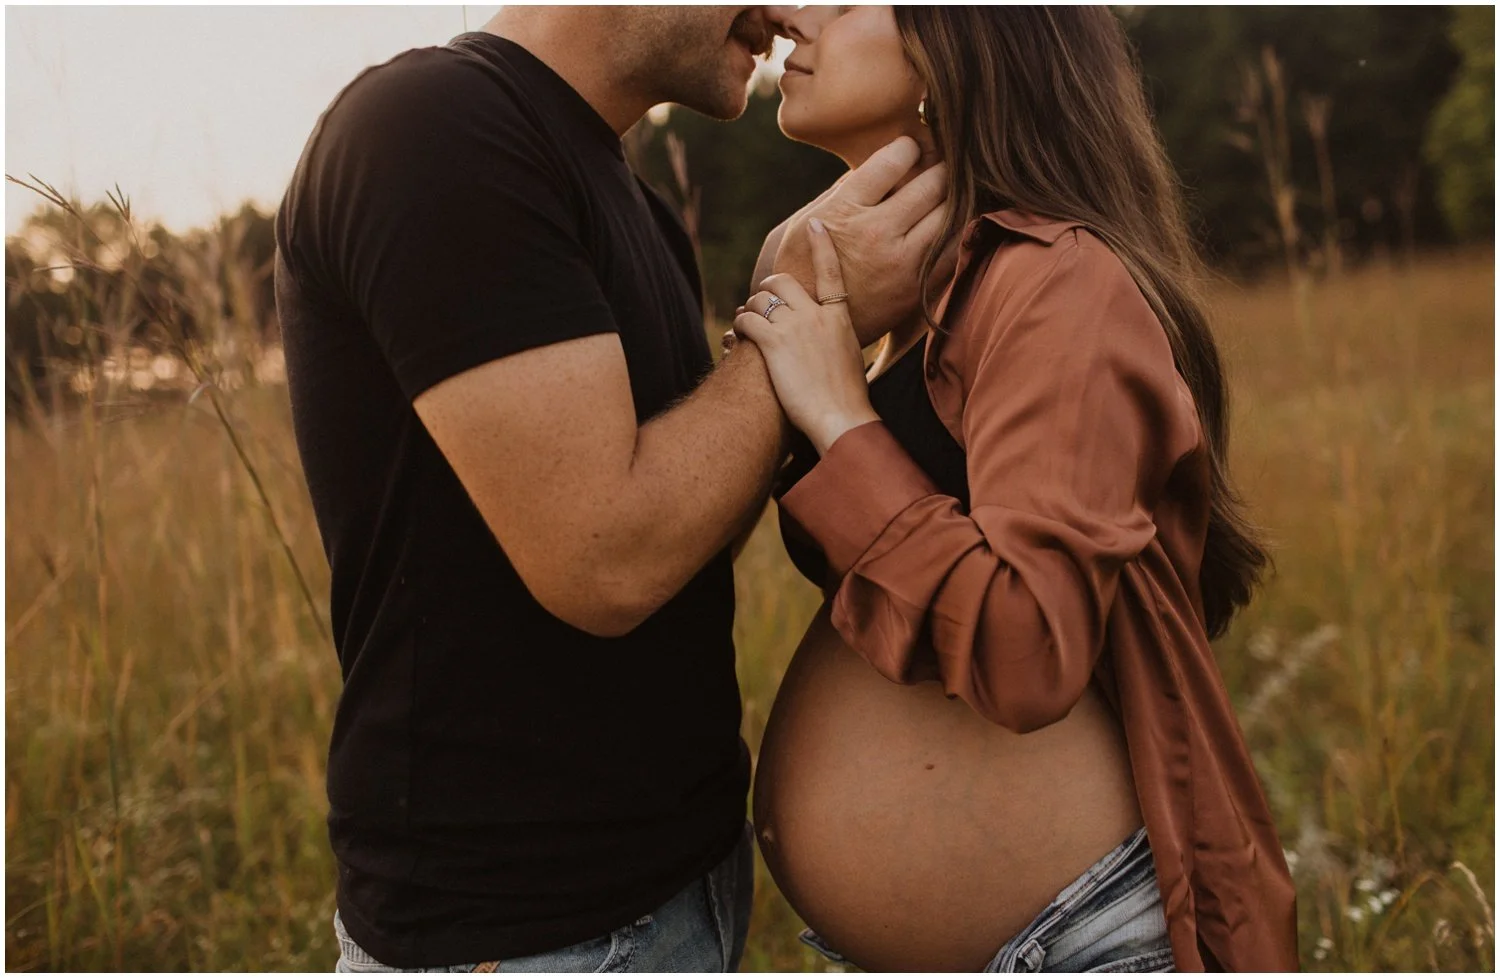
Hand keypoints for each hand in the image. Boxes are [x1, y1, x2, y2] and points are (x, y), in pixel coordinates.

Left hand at [735, 220, 878, 454]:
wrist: (842, 418)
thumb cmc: (848, 400)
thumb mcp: (852, 361)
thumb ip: (838, 343)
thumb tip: (831, 347)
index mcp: (840, 319)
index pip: (831, 272)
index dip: (822, 245)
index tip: (815, 224)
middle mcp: (817, 317)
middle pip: (782, 282)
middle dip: (766, 289)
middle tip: (760, 303)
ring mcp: (796, 328)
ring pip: (761, 299)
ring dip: (749, 309)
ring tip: (748, 325)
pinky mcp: (775, 344)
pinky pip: (748, 320)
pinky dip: (740, 326)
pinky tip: (739, 337)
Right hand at [771, 137, 953, 346]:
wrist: (807, 327)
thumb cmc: (803, 268)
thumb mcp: (807, 221)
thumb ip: (842, 191)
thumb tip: (876, 166)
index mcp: (847, 210)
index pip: (894, 160)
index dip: (908, 147)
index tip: (911, 147)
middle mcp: (878, 233)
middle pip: (932, 183)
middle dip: (941, 167)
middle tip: (941, 163)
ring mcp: (902, 261)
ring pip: (951, 214)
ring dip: (954, 198)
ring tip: (949, 191)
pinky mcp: (917, 286)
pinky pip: (954, 249)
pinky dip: (958, 230)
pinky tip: (951, 223)